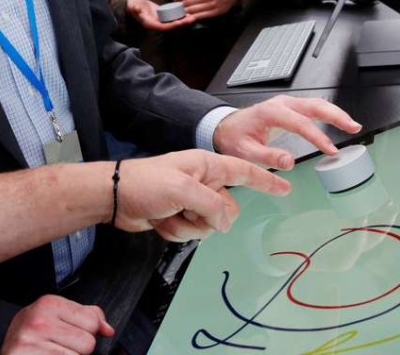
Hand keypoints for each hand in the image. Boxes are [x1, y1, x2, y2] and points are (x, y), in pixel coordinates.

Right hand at [2, 295, 113, 354]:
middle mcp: (39, 320)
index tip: (68, 334)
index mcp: (49, 303)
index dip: (86, 332)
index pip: (92, 321)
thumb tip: (107, 330)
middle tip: (56, 348)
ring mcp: (31, 342)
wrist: (8, 352)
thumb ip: (86, 316)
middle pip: (87, 343)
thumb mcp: (55, 317)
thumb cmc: (34, 336)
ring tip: (50, 354)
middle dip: (77, 350)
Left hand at [115, 149, 290, 242]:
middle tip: (187, 210)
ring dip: (187, 227)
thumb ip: (212, 205)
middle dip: (208, 217)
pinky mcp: (178, 216)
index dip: (265, 181)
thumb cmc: (145, 183)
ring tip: (168, 214)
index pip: (244, 171)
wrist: (114, 197)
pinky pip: (191, 233)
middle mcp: (202, 182)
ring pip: (209, 226)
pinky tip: (160, 221)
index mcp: (207, 165)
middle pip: (227, 210)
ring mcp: (190, 201)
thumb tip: (225, 222)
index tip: (285, 186)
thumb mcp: (183, 190)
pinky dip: (176, 231)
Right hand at [126, 0, 196, 30]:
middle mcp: (156, 24)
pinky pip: (173, 17)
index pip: (163, 27)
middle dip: (182, 23)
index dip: (172, 25)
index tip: (180, 22)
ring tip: (193, 16)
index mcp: (150, 24)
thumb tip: (137, 9)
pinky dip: (180, 16)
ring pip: (173, 22)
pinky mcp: (163, 16)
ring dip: (183, 20)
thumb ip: (135, 8)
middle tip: (192, 19)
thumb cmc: (132, 5)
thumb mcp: (133, 6)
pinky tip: (187, 12)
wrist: (133, 3)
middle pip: (171, 26)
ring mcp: (160, 21)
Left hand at [172, 0, 239, 19]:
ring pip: (192, 10)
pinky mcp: (214, 12)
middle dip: (180, 5)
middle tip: (177, 5)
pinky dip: (192, 17)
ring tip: (182, 10)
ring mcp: (211, 4)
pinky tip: (189, 15)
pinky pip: (199, 16)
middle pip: (188, 2)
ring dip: (184, 11)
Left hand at [212, 96, 361, 168]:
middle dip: (335, 115)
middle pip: (314, 105)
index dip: (317, 136)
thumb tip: (289, 162)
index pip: (300, 123)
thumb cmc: (234, 137)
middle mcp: (280, 104)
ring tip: (352, 125)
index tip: (330, 149)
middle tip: (352, 127)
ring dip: (335, 113)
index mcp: (270, 112)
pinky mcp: (290, 108)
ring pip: (316, 103)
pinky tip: (338, 122)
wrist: (225, 127)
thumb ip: (267, 157)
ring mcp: (286, 104)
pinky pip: (312, 107)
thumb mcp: (246, 151)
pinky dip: (328, 113)